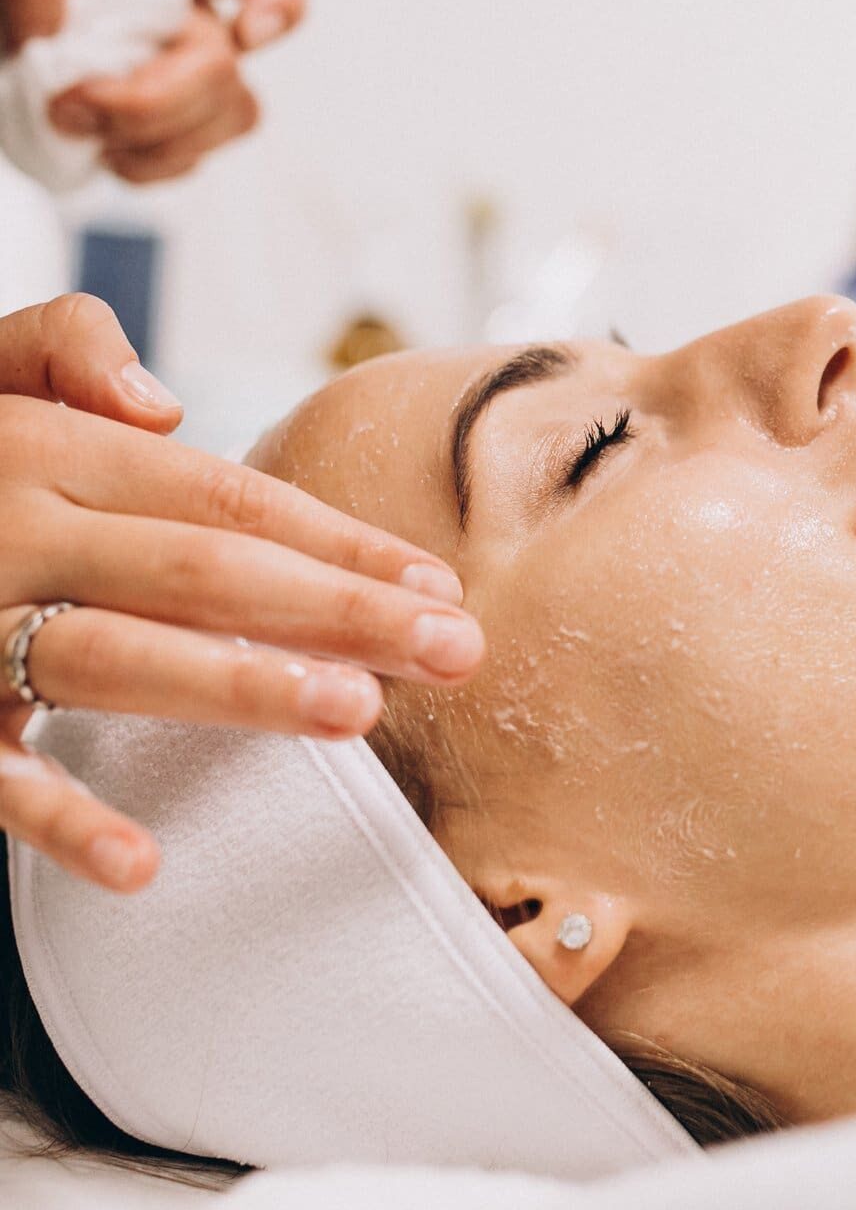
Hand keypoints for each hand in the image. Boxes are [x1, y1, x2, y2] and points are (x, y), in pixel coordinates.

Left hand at [0, 0, 305, 181]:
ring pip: (229, 119)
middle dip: (156, 99)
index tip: (244, 36)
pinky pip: (191, 159)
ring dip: (154, 138)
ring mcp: (181, 76)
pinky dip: (145, 165)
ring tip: (76, 127)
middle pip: (229, 65)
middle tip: (73, 105)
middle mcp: (184, 14)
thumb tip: (50, 19)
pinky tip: (98, 151)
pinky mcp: (165, 129)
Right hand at [0, 295, 482, 893]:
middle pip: (208, 569)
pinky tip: (143, 861)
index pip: (227, 496)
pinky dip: (53, 815)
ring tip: (355, 716)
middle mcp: (13, 523)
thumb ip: (60, 348)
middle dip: (342, 611)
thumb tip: (167, 403)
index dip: (339, 541)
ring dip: (237, 686)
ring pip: (116, 655)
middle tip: (457, 653)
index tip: (435, 586)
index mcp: (45, 448)